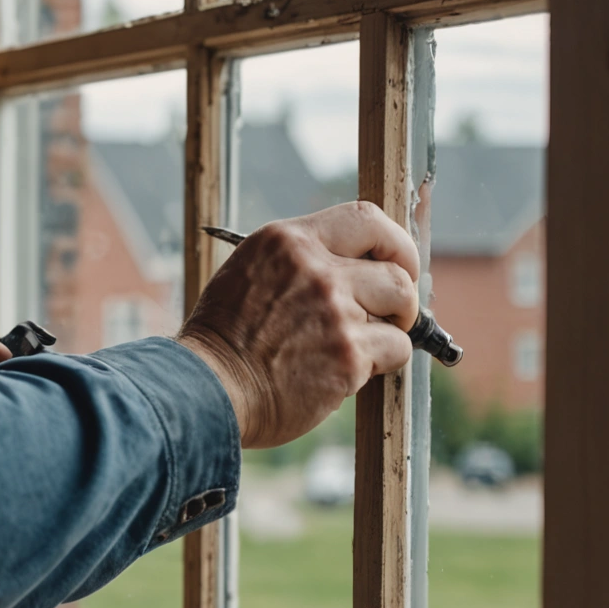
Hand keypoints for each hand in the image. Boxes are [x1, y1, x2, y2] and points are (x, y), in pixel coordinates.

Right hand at [178, 201, 419, 448]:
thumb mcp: (249, 274)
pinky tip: (349, 371)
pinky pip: (395, 350)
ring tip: (364, 345)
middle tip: (392, 315)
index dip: (393, 241)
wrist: (206, 390)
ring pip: (401, 309)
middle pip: (395, 269)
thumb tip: (347, 268)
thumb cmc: (222, 341)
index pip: (366, 218)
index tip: (395, 263)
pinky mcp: (347, 353)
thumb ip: (296, 263)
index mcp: (288, 242)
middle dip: (402, 294)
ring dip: (392, 329)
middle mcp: (314, 268)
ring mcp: (334, 310)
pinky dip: (382, 363)